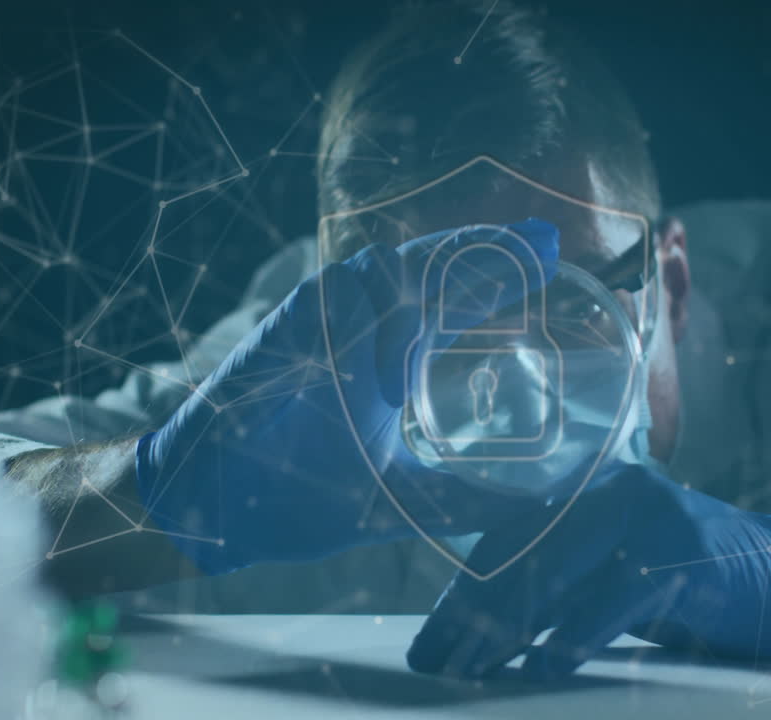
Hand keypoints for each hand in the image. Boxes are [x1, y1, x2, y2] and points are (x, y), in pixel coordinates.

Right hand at [135, 220, 558, 572]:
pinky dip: (372, 330)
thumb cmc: (300, 494)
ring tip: (424, 358)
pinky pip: (342, 298)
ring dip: (424, 304)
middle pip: (433, 264)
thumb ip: (468, 499)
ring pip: (391, 272)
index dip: (499, 269)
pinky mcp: (288, 321)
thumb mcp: (404, 498)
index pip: (452, 296)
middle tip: (544, 241)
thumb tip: (546, 508)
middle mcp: (362, 323)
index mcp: (389, 352)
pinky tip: (382, 382)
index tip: (554, 253)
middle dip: (489, 247)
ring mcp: (326, 317)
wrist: (217, 507)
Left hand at [406, 463, 770, 678]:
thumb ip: (555, 573)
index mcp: (585, 484)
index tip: (427, 640)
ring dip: (504, 632)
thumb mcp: (610, 563)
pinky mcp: (678, 555)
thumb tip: (474, 621)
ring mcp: (644, 516)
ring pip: (553, 576)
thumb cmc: (681, 575)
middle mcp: (608, 487)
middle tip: (434, 663)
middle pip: (519, 556)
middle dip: (468, 617)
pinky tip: (541, 666)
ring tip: (470, 671)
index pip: (504, 538)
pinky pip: (609, 601)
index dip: (459, 592)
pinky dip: (571, 637)